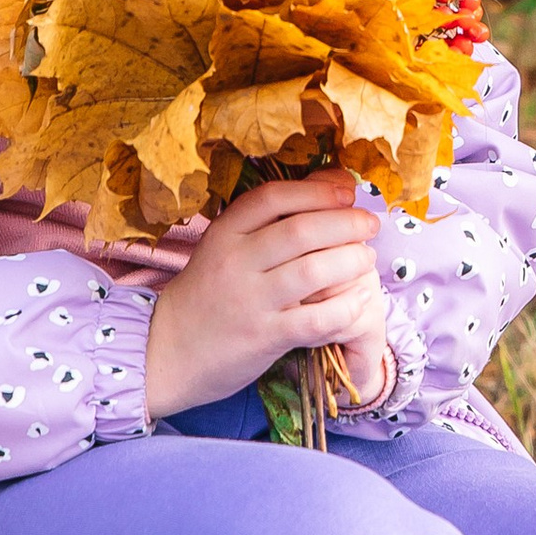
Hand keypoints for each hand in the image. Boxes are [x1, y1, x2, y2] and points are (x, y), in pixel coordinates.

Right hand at [143, 173, 392, 423]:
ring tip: (366, 259)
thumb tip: (332, 181)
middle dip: (346, 223)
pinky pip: (316, 320)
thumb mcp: (224, 248)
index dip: (316, 190)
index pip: (272, 197)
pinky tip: (357, 301)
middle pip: (300, 231)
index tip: (347, 192)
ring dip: (351, 262)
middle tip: (370, 224)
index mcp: (223, 234)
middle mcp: (234, 262)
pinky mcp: (263, 337)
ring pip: (313, 272)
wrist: (165, 352)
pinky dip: (345, 308)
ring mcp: (249, 301)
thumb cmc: (208, 294)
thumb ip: (269, 221)